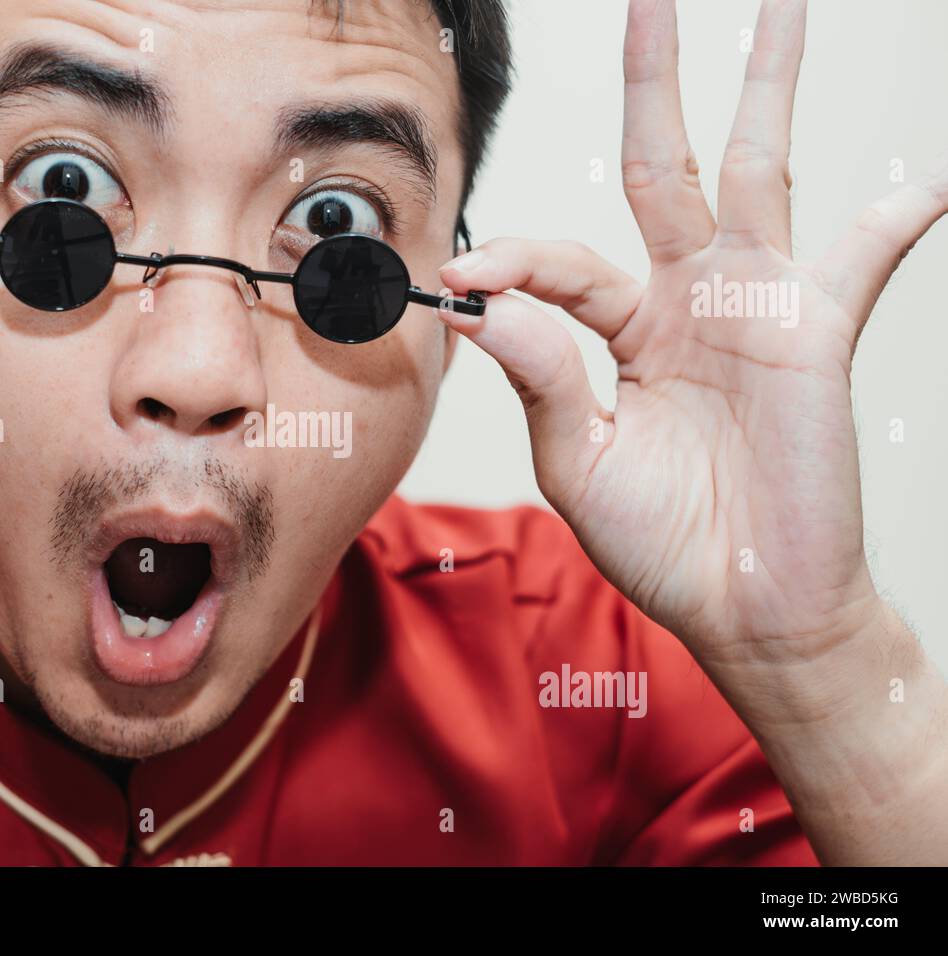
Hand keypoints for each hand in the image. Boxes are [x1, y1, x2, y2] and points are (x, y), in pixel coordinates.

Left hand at [439, 0, 945, 668]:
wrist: (745, 604)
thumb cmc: (662, 541)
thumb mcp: (579, 463)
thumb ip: (542, 379)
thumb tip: (482, 305)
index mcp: (621, 330)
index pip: (561, 262)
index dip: (513, 262)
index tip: (462, 274)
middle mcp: (687, 299)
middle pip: (669, 166)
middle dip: (655, 84)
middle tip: (649, 1)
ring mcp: (755, 306)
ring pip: (761, 172)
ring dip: (768, 91)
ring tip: (777, 10)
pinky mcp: (817, 332)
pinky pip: (865, 256)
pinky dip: (897, 215)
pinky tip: (925, 177)